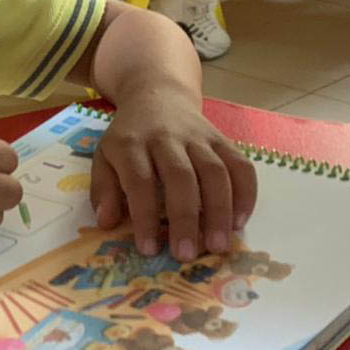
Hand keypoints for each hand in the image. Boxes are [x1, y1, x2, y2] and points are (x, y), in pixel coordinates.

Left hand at [89, 89, 257, 260]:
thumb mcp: (104, 157)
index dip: (145, 216)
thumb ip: (104, 189)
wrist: (157, 95)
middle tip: (187, 254)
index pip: (140, 180)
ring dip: (220, 210)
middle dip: (185, 217)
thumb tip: (106, 223)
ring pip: (215, 170)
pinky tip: (239, 221)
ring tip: (219, 245)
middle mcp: (166, 137)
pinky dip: (245, 193)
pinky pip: (240, 164)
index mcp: (132, 143)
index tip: (149, 249)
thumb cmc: (129, 136)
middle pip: (181, 176)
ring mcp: (198, 136)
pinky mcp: (222, 138)